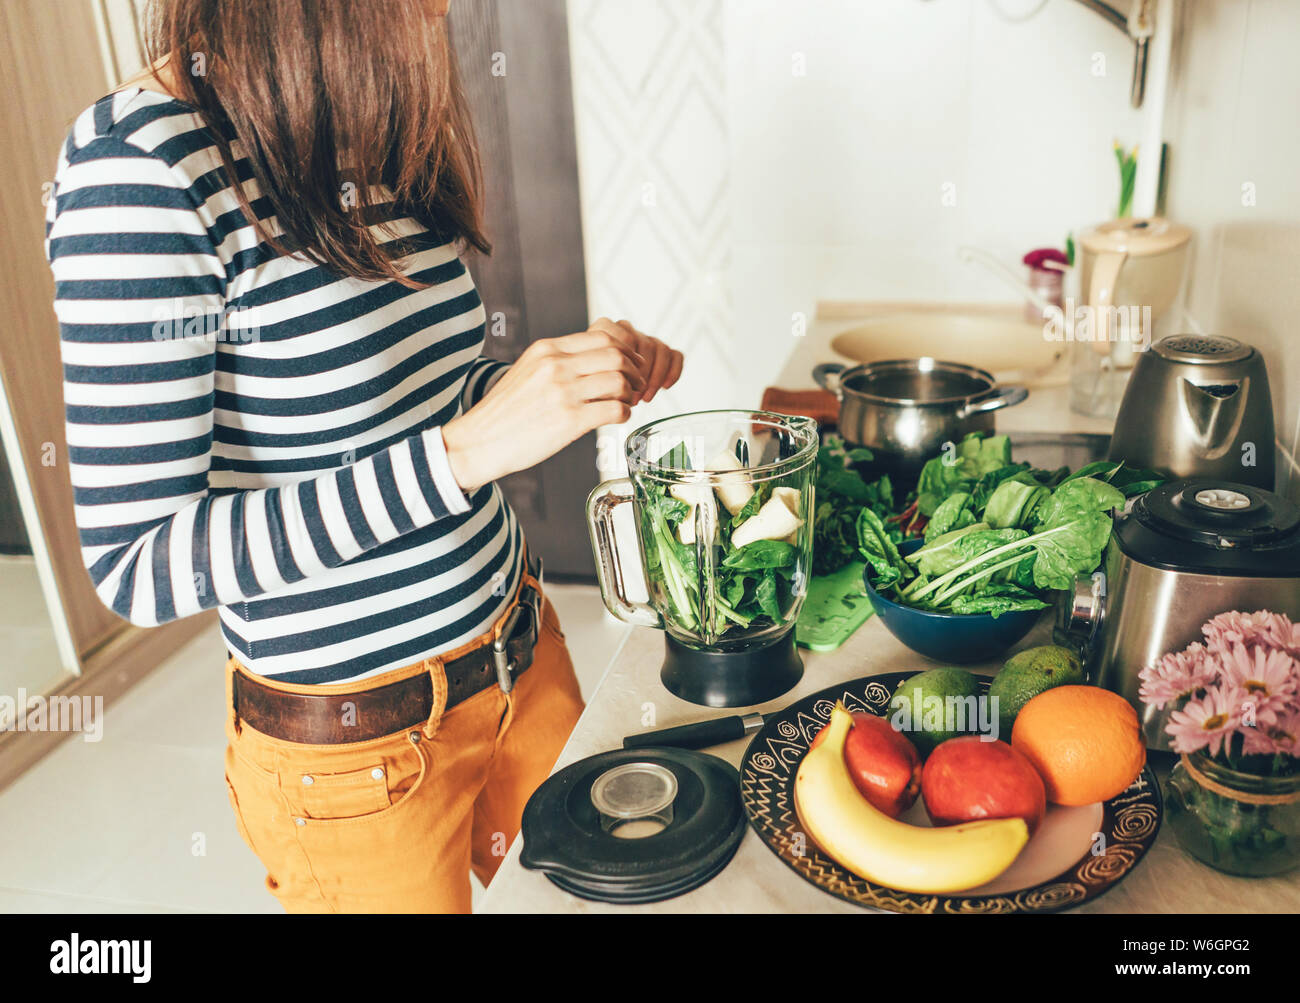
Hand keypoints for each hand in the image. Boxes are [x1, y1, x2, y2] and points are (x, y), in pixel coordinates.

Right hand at [443, 319, 683, 491]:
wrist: (478, 442)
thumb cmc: (504, 412)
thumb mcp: (528, 371)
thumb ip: (558, 362)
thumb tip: (595, 359)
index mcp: (547, 349)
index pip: (603, 335)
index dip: (626, 349)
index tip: (631, 362)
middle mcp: (556, 366)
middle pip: (616, 355)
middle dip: (635, 370)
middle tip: (636, 384)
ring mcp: (563, 392)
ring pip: (619, 381)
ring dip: (630, 393)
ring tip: (625, 402)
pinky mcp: (569, 420)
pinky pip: (614, 410)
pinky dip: (624, 413)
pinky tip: (617, 418)